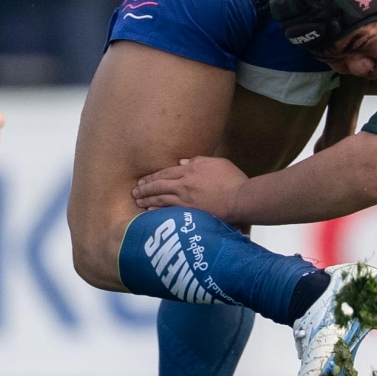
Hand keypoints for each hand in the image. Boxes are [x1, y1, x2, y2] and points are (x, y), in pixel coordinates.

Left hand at [132, 156, 247, 219]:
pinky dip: (157, 211)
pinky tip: (149, 213)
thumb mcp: (217, 162)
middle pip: (159, 186)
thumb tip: (183, 163)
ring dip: (148, 200)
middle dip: (145, 189)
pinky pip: (169, 212)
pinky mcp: (190, 214)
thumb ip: (198, 161)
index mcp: (190, 171)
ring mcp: (186, 201)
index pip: (166, 173)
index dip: (153, 177)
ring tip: (138, 202)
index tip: (143, 180)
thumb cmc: (232, 179)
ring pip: (161, 200)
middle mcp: (184, 186)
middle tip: (135, 192)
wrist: (241, 199)